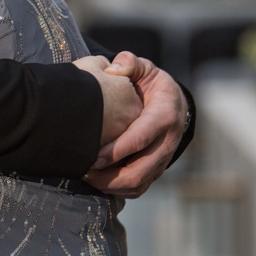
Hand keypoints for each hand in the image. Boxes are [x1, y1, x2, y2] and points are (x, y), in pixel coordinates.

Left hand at [86, 52, 189, 197]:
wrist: (174, 104)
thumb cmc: (151, 85)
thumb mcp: (144, 69)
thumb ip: (130, 64)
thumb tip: (115, 67)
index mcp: (165, 115)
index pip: (141, 138)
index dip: (117, 150)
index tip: (93, 156)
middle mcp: (167, 141)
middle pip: (140, 170)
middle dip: (109, 176)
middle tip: (82, 170)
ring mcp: (163, 159)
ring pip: (138, 184)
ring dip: (110, 186)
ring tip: (84, 177)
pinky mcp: (156, 170)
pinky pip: (137, 189)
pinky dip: (116, 191)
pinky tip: (95, 183)